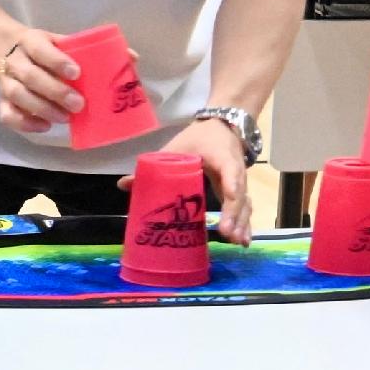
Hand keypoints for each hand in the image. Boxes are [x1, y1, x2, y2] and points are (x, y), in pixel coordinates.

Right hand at [0, 29, 84, 134]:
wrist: (4, 49)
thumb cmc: (41, 48)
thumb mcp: (55, 40)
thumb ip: (76, 50)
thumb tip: (118, 59)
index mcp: (30, 42)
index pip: (41, 50)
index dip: (57, 62)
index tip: (76, 73)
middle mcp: (14, 61)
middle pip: (30, 76)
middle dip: (55, 92)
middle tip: (78, 104)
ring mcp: (6, 82)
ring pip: (18, 95)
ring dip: (42, 109)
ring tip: (65, 117)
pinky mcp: (2, 100)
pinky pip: (7, 114)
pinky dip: (25, 123)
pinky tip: (45, 126)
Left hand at [161, 116, 254, 241]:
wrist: (223, 127)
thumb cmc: (198, 139)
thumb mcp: (176, 148)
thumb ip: (152, 165)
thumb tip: (123, 184)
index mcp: (222, 156)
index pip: (230, 172)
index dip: (231, 187)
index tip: (228, 201)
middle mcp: (236, 171)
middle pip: (240, 195)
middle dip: (234, 215)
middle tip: (226, 234)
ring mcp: (241, 181)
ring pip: (245, 204)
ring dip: (241, 223)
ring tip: (237, 242)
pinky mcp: (241, 190)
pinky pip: (246, 208)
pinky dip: (245, 224)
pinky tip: (243, 242)